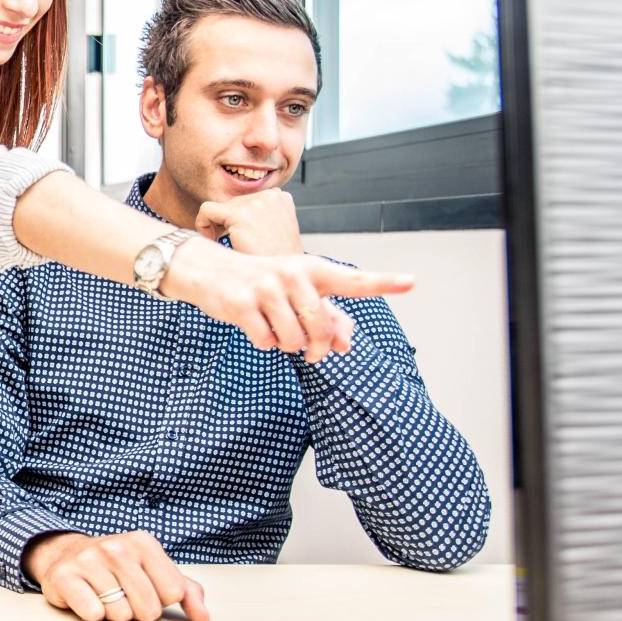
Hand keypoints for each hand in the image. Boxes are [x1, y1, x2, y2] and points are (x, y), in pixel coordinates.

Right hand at [23, 530, 209, 620]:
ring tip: (104, 596)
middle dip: (138, 611)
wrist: (67, 555)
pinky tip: (87, 598)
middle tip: (124, 597)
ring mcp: (89, 560)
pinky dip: (92, 614)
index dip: (161, 600)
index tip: (146, 589)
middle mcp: (116, 547)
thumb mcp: (154, 572)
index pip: (173, 592)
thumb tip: (203, 617)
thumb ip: (187, 592)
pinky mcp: (65, 577)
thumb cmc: (117, 568)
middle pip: (148, 608)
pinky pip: (93, 614)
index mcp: (143, 543)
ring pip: (120, 614)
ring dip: (113, 614)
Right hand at [161, 236, 410, 363]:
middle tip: (309, 351)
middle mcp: (292, 274)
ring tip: (274, 329)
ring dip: (285, 345)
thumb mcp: (296, 293)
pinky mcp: (242, 304)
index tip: (411, 282)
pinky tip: (253, 325)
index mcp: (312, 269)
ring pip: (292, 340)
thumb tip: (347, 344)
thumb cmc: (262, 283)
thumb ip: (328, 316)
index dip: (384, 283)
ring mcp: (266, 288)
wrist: (210, 270)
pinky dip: (263, 342)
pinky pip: (266, 342)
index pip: (353, 280)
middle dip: (316, 348)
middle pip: (321, 329)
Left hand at [195, 189, 303, 256]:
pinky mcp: (240, 215)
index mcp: (279, 198)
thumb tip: (230, 213)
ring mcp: (256, 204)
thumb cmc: (273, 259)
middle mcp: (270, 195)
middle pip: (232, 203)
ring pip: (219, 207)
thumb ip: (258, 215)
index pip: (246, 200)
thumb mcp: (273, 231)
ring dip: (217, 226)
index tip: (239, 235)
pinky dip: (202, 223)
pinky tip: (212, 239)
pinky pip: (206, 210)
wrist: (279, 278)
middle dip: (227, 223)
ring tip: (226, 244)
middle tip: (230, 243)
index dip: (238, 219)